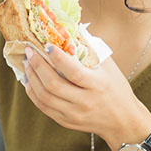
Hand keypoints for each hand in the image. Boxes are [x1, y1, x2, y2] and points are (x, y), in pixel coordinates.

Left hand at [23, 44, 150, 150]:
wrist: (123, 121)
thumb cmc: (117, 89)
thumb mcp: (109, 67)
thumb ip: (91, 49)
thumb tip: (74, 28)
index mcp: (97, 85)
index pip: (73, 72)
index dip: (58, 58)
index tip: (47, 45)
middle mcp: (85, 101)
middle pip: (53, 84)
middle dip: (37, 66)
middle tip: (29, 52)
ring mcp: (74, 114)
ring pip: (45, 97)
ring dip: (32, 78)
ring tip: (27, 65)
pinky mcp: (67, 121)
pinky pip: (44, 108)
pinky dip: (33, 93)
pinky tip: (30, 81)